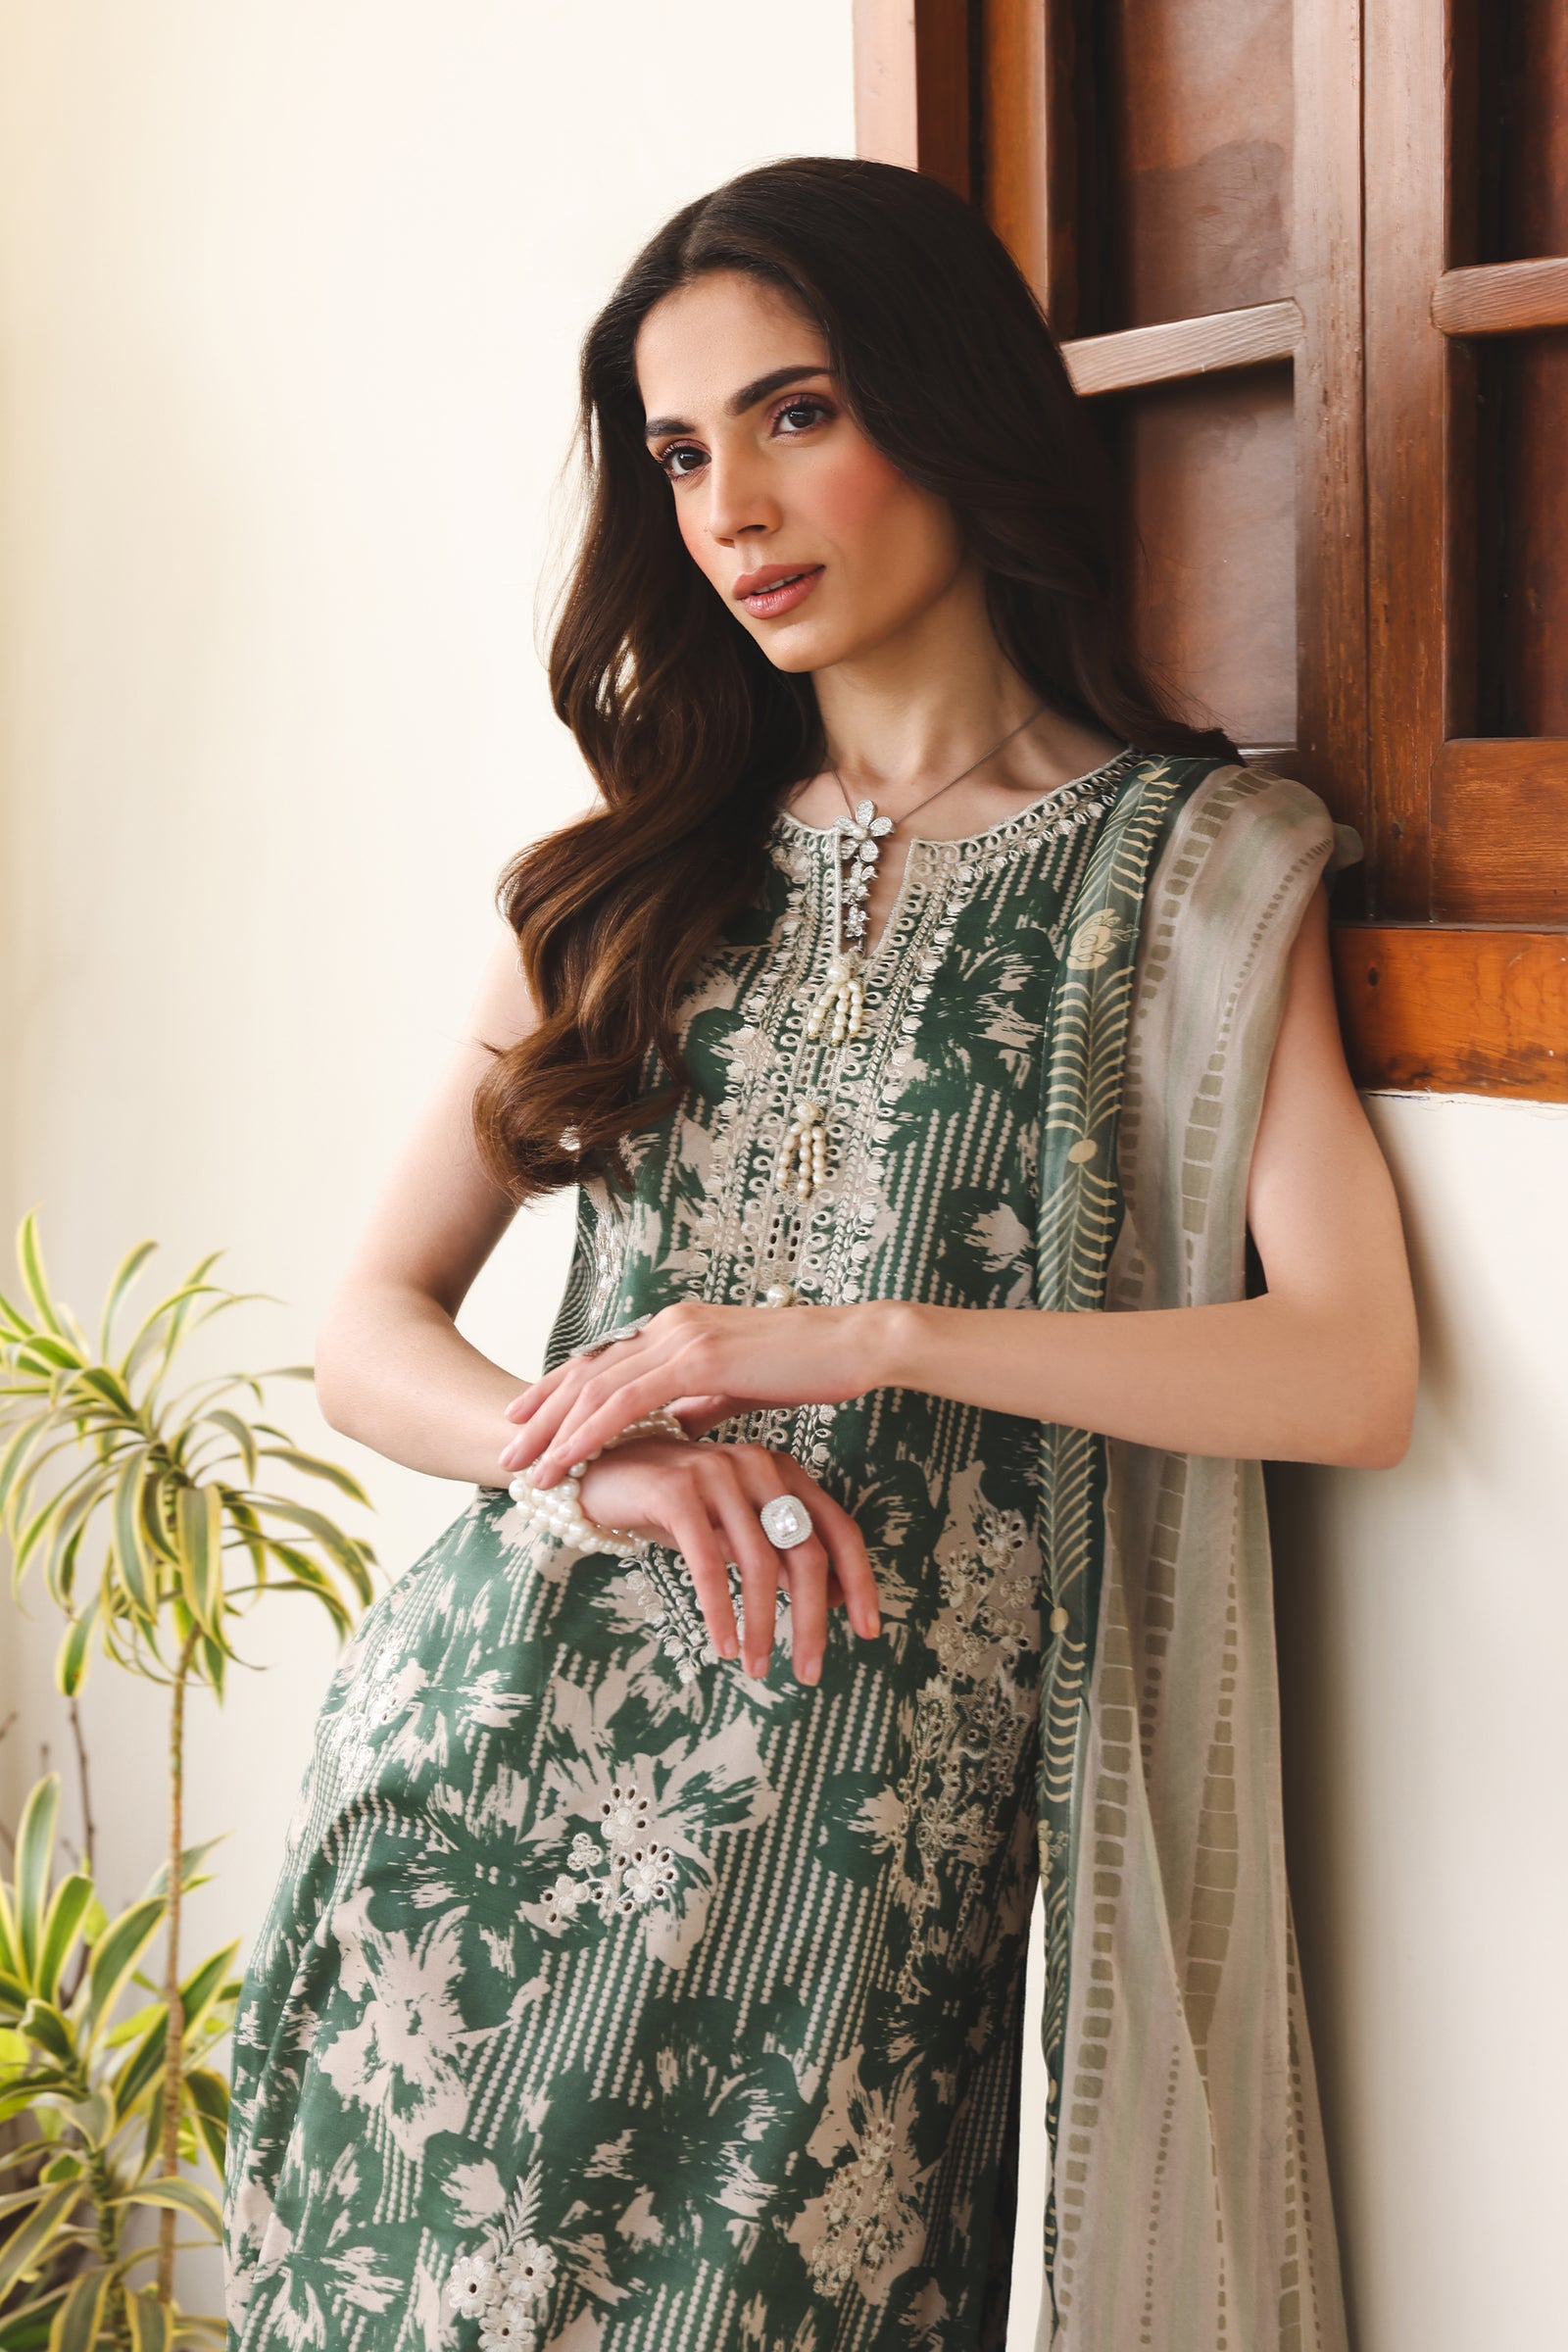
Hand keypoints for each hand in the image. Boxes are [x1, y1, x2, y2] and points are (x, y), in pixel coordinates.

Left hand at [499, 1300, 892, 1489]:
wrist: (854, 1345)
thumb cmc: (807, 1367)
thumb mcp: (738, 1387)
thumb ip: (700, 1401)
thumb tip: (675, 1426)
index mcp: (676, 1328)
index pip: (603, 1361)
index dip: (559, 1392)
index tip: (526, 1421)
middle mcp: (668, 1325)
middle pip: (586, 1372)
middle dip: (540, 1414)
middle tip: (505, 1450)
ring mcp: (680, 1338)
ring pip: (595, 1388)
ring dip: (552, 1431)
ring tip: (524, 1469)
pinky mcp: (696, 1360)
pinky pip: (626, 1403)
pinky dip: (588, 1433)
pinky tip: (566, 1460)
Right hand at [567, 1434, 879, 1684]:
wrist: (603, 1472)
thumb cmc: (678, 1508)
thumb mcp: (735, 1529)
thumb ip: (780, 1551)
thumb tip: (834, 1600)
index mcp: (785, 1472)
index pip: (839, 1530)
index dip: (859, 1583)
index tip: (869, 1633)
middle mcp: (759, 1465)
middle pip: (806, 1552)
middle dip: (812, 1619)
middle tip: (809, 1672)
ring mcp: (719, 1472)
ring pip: (760, 1563)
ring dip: (761, 1625)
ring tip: (756, 1668)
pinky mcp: (677, 1489)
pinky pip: (708, 1562)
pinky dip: (720, 1610)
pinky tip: (721, 1645)